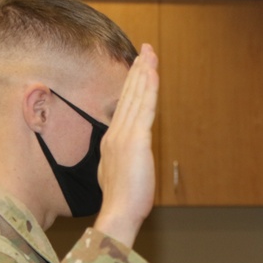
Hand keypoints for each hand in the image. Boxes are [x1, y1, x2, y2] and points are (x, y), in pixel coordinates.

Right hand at [94, 43, 158, 247]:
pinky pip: (144, 108)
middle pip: (128, 95)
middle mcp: (115, 134)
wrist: (118, 213)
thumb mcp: (118, 175)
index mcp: (111, 141)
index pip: (123, 107)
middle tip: (145, 50)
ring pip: (136, 97)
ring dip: (144, 73)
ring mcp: (124, 135)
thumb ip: (122, 161)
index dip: (130, 86)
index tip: (137, 69)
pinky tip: (152, 73)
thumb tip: (127, 159)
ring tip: (149, 53)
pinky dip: (148, 88)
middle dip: (137, 71)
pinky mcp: (136, 140)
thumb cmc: (121, 201)